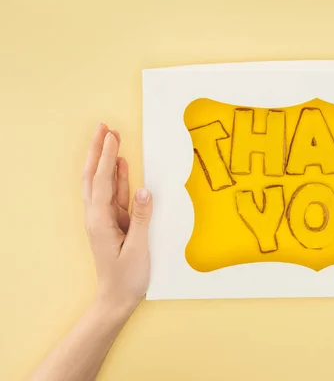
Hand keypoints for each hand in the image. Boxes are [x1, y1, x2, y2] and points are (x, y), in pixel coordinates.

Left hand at [82, 123, 152, 315]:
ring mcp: (105, 218)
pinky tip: (122, 165)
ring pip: (103, 182)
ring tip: (112, 138)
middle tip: (105, 128)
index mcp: (100, 221)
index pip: (101, 182)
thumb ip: (141, 219)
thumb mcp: (137, 249)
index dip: (106, 157)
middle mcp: (98, 216)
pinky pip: (115, 195)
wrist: (116, 299)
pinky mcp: (115, 223)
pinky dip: (118, 177)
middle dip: (98, 150)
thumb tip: (145, 190)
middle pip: (94, 176)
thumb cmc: (126, 278)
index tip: (112, 136)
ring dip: (107, 160)